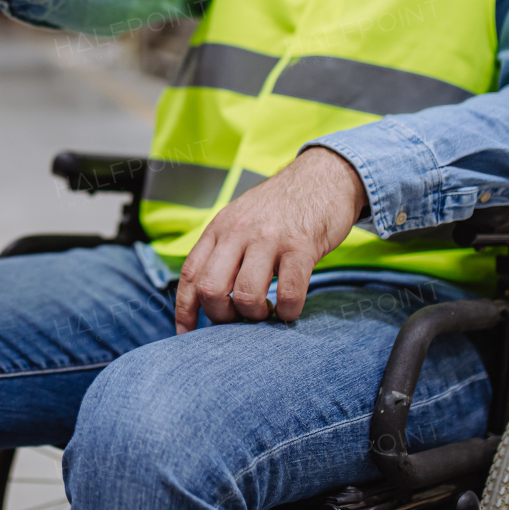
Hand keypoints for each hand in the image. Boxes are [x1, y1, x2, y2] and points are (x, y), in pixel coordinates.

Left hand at [174, 147, 368, 332]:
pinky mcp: (301, 246)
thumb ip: (223, 250)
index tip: (187, 334)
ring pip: (246, 295)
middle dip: (222, 316)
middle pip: (210, 289)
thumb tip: (207, 294)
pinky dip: (288, 311)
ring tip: (267, 312)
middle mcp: (238, 232)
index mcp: (219, 228)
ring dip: (256, 315)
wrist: (323, 175)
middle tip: (240, 319)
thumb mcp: (241, 220)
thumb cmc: (281, 208)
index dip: (185, 310)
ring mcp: (269, 238)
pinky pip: (288, 292)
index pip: (190, 275)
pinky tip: (290, 308)